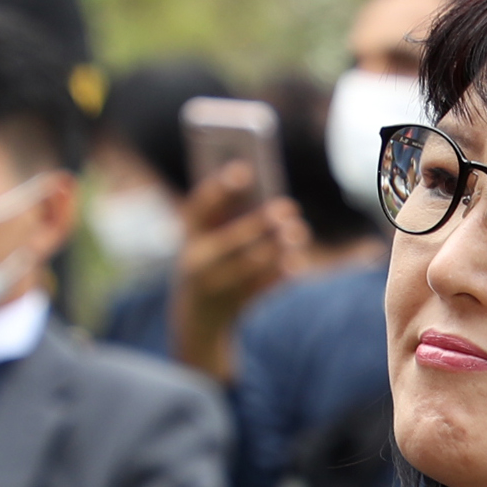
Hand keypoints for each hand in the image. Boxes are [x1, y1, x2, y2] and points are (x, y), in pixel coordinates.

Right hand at [168, 161, 308, 381]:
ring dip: (277, 248)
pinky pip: (260, 289)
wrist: (196, 317)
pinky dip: (280, 275)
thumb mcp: (209, 239)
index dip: (220, 188)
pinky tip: (296, 262)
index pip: (200, 208)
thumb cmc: (209, 261)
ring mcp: (215, 287)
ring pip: (249, 267)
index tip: (245, 169)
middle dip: (261, 223)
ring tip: (298, 232)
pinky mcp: (233, 306)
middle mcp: (197, 263)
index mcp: (188, 237)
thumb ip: (229, 217)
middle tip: (288, 206)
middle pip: (231, 241)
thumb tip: (267, 198)